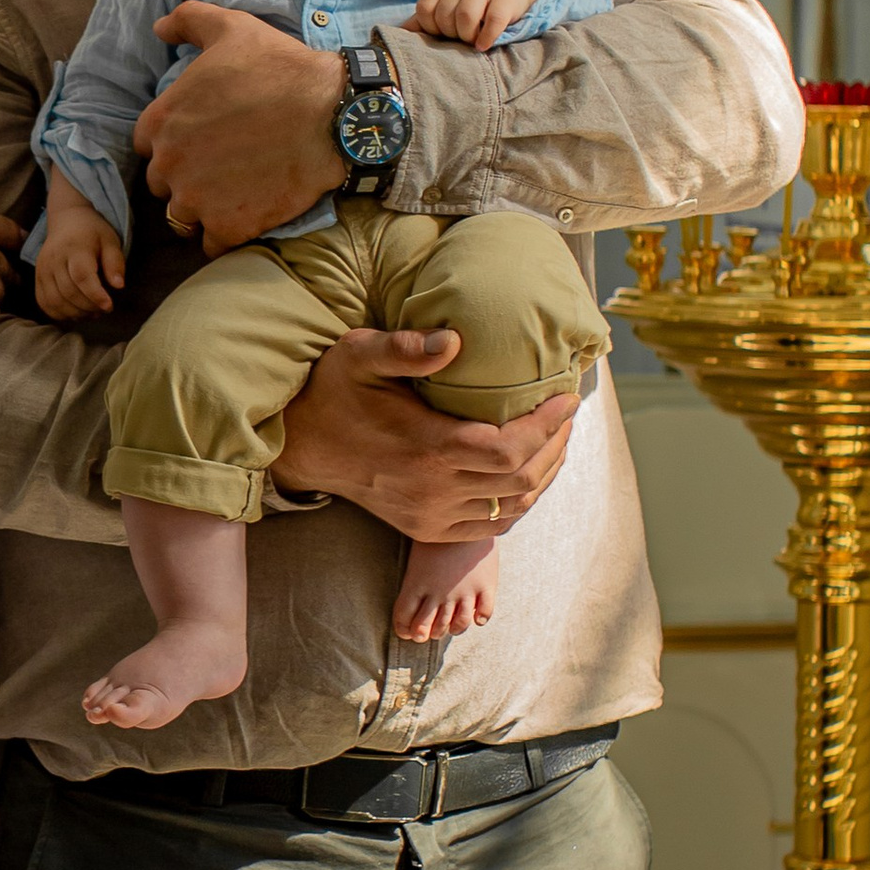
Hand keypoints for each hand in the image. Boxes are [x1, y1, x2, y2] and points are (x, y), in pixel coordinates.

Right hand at [35, 175, 124, 320]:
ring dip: (76, 313)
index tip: (109, 306)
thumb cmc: (93, 233)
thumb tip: (119, 286)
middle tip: (104, 308)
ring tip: (92, 312)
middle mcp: (54, 259)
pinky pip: (44, 303)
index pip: (81, 276)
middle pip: (69, 292)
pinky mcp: (37, 278)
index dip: (95, 295)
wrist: (67, 220)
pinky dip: (60, 314)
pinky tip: (76, 312)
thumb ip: (115, 263)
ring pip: (56, 301)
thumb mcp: (110, 241)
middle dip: (89, 306)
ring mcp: (42, 269)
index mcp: (74, 247)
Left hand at [133, 3, 345, 255]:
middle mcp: (170, 165)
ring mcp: (198, 200)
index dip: (173, 142)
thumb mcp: (230, 27)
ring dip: (201, 208)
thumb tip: (159, 26)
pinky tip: (248, 215)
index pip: (147, 144)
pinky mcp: (229, 227)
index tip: (202, 138)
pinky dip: (227, 233)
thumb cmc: (280, 67)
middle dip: (186, 176)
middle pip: (162, 184)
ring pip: (182, 217)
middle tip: (222, 165)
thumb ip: (188, 21)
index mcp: (161, 122)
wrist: (331, 114)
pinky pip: (212, 243)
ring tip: (233, 193)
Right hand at [276, 326, 575, 539]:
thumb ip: (405, 348)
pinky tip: (526, 475)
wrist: (302, 444)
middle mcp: (433, 490)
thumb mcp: (360, 355)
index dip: (547, 426)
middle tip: (567, 415)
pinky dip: (517, 504)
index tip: (567, 398)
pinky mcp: (425, 528)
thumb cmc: (335, 391)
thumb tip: (454, 341)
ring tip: (555, 442)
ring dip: (543, 477)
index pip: (509, 448)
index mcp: (426, 447)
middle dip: (555, 447)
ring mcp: (430, 515)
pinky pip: (489, 527)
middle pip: (520, 480)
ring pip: (512, 509)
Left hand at [408, 0, 544, 49]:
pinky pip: (492, 21)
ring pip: (465, 17)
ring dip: (467, 36)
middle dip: (451, 34)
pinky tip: (484, 45)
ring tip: (473, 42)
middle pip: (444, 16)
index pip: (424, 8)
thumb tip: (396, 35)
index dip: (430, 27)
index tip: (443, 34)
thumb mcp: (449, 3)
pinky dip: (486, 37)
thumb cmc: (476, 1)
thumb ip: (425, 19)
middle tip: (461, 39)